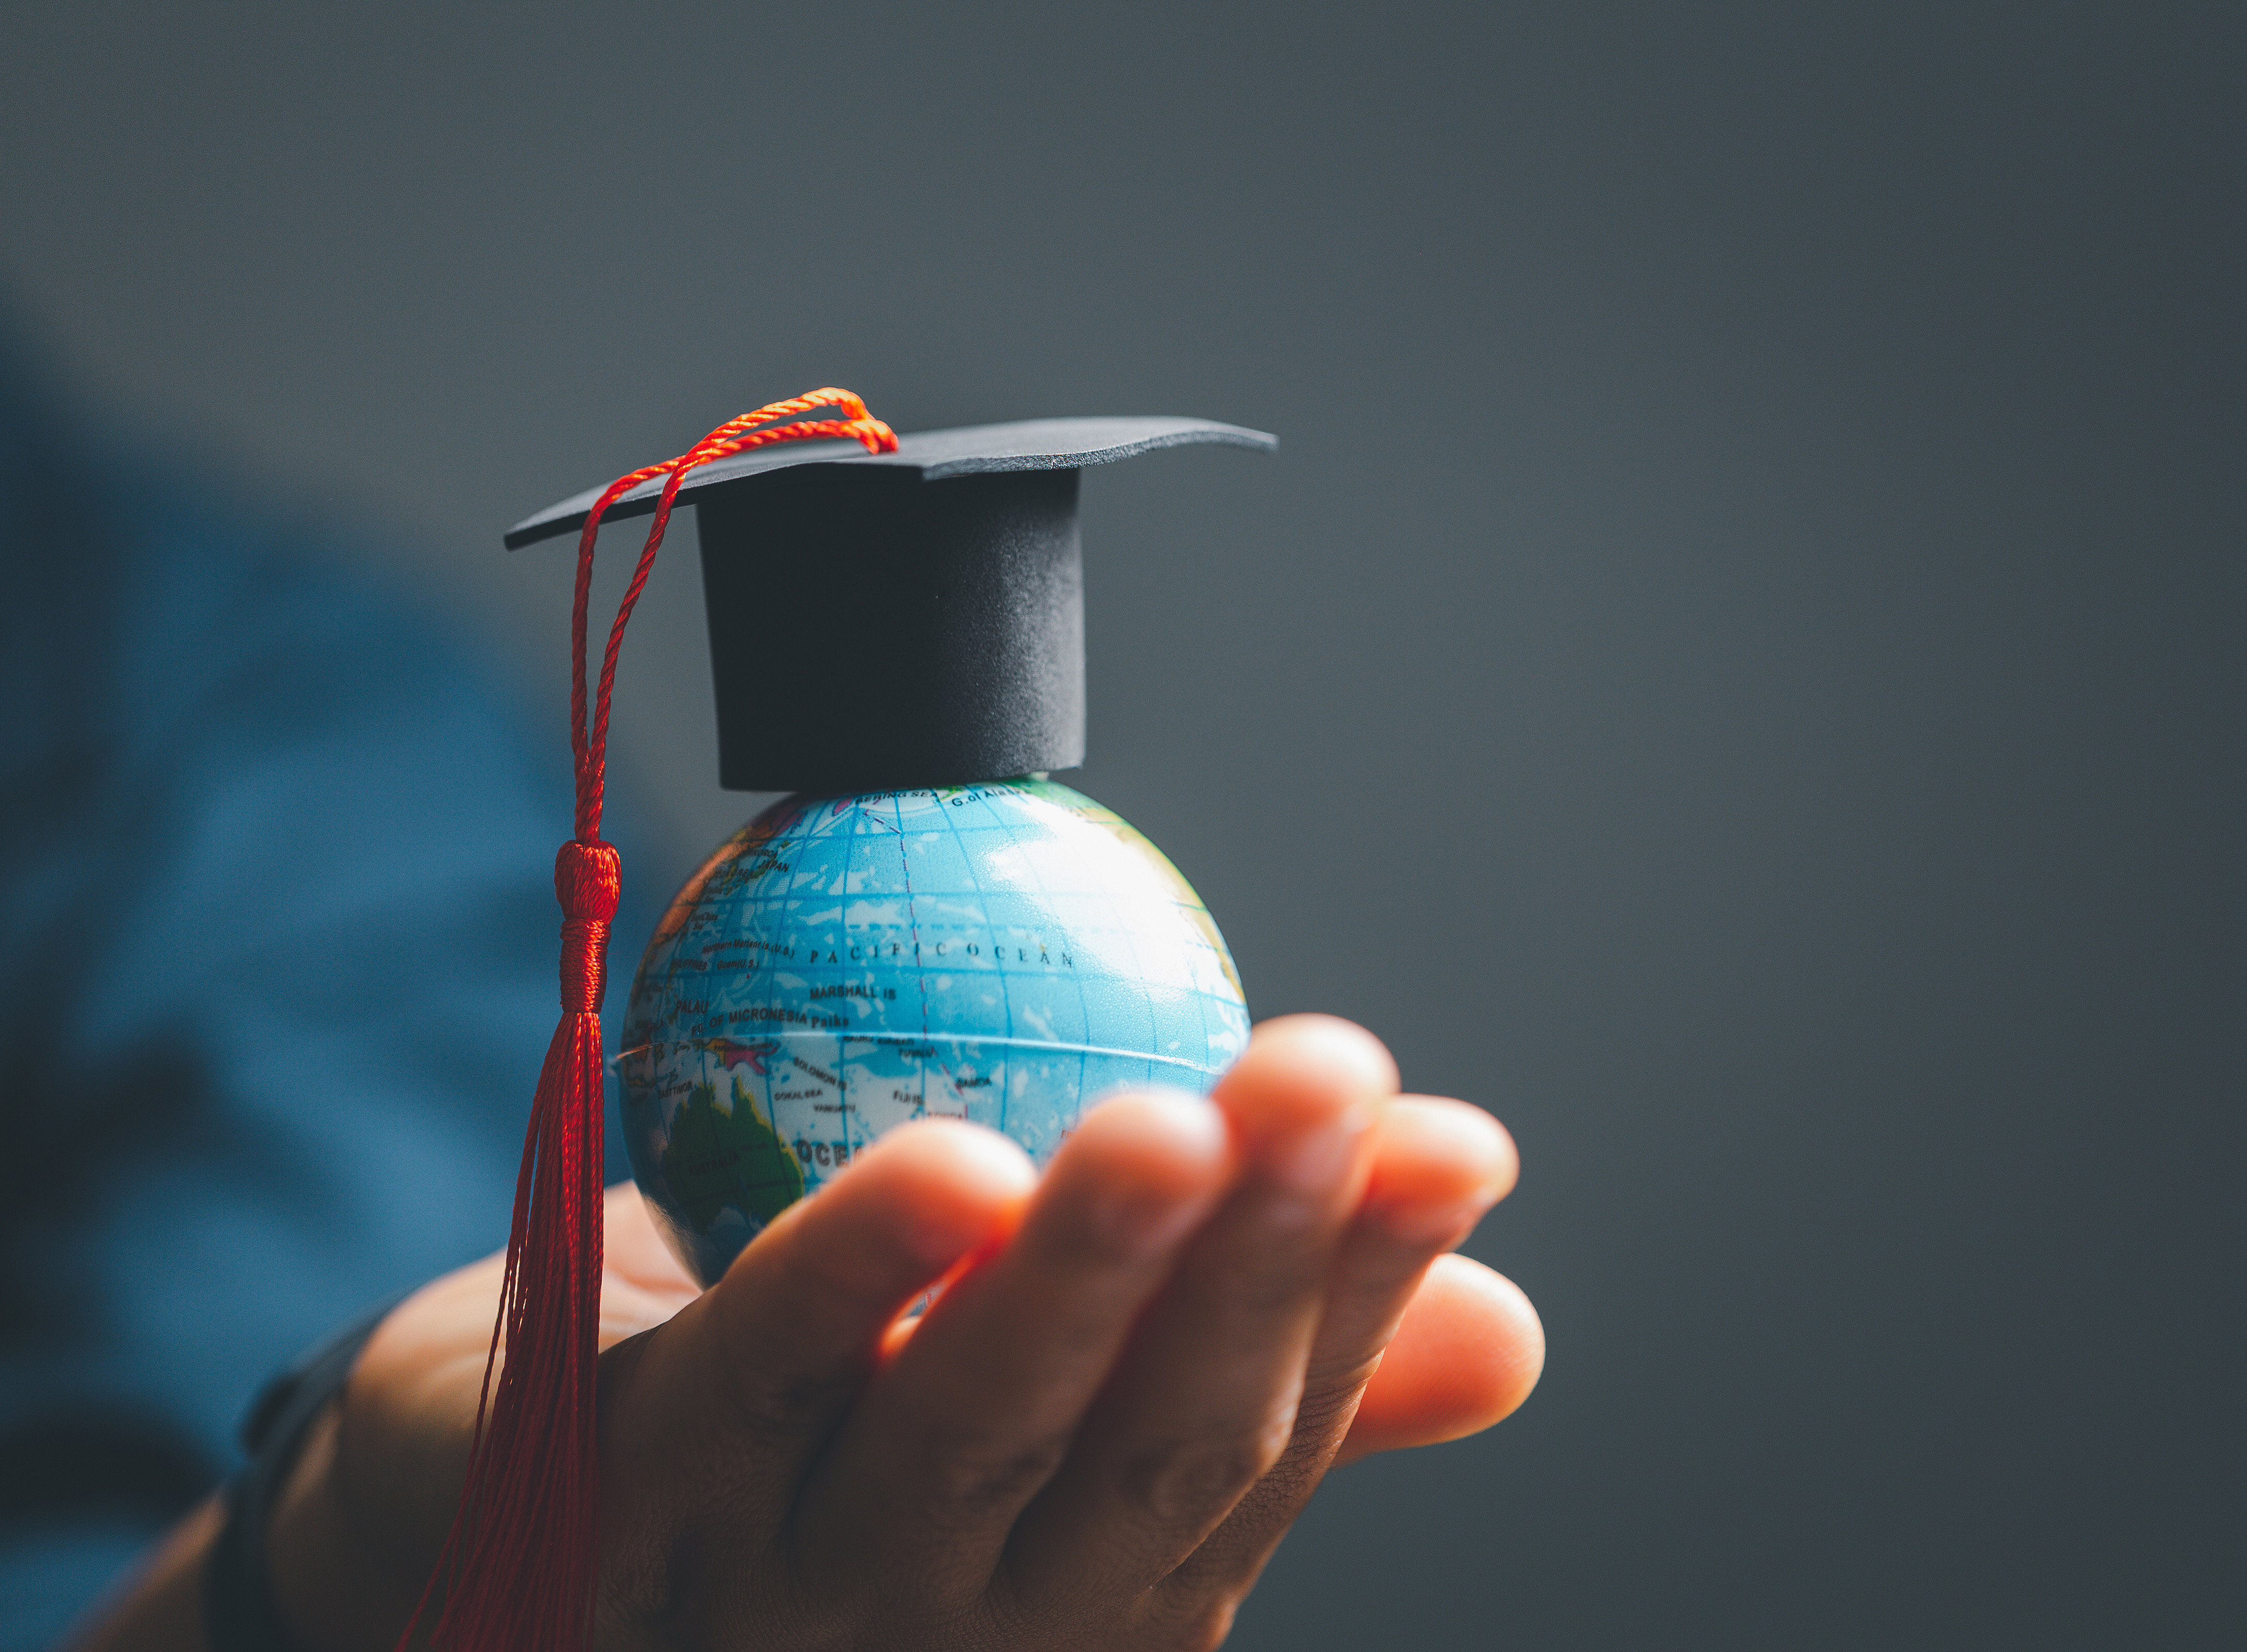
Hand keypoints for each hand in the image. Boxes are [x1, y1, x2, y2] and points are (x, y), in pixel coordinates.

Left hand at [268, 1016, 1543, 1650]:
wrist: (492, 1512)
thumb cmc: (814, 1430)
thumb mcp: (1044, 1395)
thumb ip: (1230, 1361)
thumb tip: (1507, 1319)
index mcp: (1084, 1592)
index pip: (1256, 1434)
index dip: (1368, 1289)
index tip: (1452, 1140)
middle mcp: (961, 1629)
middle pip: (1135, 1448)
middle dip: (1251, 1265)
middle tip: (1334, 1080)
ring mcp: (786, 1597)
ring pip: (957, 1428)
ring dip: (1077, 1275)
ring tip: (1169, 1125)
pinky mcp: (616, 1515)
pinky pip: (746, 1381)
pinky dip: (846, 1275)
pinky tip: (948, 1166)